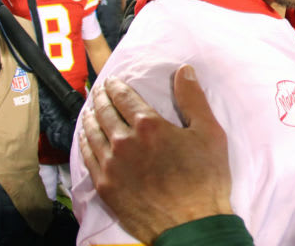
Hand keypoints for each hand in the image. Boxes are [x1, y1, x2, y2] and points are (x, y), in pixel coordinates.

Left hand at [79, 65, 232, 244]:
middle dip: (101, 98)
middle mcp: (124, 142)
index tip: (112, 81)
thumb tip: (184, 70)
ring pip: (93, 134)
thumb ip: (193, 99)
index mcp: (149, 126)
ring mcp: (111, 166)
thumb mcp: (209, 133)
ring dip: (90, 117)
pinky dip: (84, 142)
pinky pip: (88, 158)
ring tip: (89, 109)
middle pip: (105, 113)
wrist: (191, 223)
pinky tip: (86, 137)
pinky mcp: (105, 186)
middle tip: (98, 90)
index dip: (117, 86)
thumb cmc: (206, 177)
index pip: (124, 98)